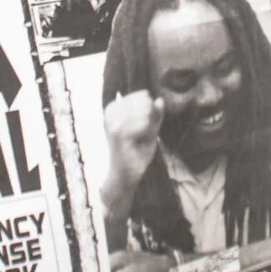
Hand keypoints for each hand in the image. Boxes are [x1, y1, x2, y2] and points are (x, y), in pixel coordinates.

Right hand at [100, 89, 162, 224]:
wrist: (124, 176)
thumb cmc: (136, 153)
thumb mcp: (149, 132)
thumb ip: (155, 116)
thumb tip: (160, 100)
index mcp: (113, 109)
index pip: (141, 95)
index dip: (151, 108)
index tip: (147, 124)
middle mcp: (110, 114)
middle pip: (143, 101)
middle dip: (151, 115)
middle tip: (146, 132)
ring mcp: (113, 124)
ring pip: (143, 111)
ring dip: (150, 124)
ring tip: (144, 136)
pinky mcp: (118, 135)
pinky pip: (141, 124)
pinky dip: (147, 131)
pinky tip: (144, 139)